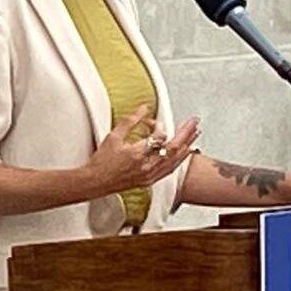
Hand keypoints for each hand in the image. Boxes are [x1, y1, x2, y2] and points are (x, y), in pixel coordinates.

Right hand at [84, 105, 200, 194]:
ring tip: (195, 135)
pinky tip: (184, 154)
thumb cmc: (101, 161)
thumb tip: (143, 108)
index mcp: (137, 154)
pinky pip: (169, 170)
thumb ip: (130, 121)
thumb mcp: (113, 136)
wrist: (95, 181)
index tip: (151, 122)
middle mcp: (146, 166)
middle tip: (194, 122)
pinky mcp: (149, 181)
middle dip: (185, 133)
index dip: (157, 126)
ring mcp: (149, 175)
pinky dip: (179, 160)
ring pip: (174, 161)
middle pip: (173, 148)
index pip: (158, 137)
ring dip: (186, 146)